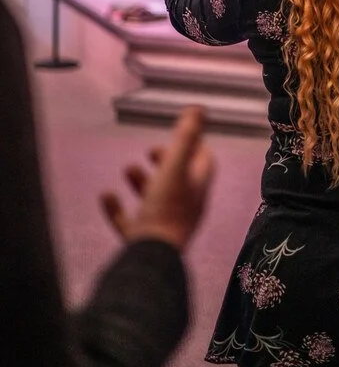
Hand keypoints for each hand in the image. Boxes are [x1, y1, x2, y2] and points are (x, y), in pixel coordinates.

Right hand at [100, 106, 215, 251]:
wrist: (151, 258)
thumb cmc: (166, 209)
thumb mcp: (175, 167)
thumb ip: (185, 137)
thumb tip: (199, 108)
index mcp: (196, 189)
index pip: (204, 163)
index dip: (196, 146)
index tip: (183, 133)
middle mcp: (184, 207)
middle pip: (180, 181)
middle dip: (166, 162)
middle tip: (151, 151)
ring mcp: (163, 226)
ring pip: (155, 200)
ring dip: (142, 182)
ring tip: (128, 168)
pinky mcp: (143, 242)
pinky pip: (130, 224)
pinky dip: (117, 209)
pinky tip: (106, 196)